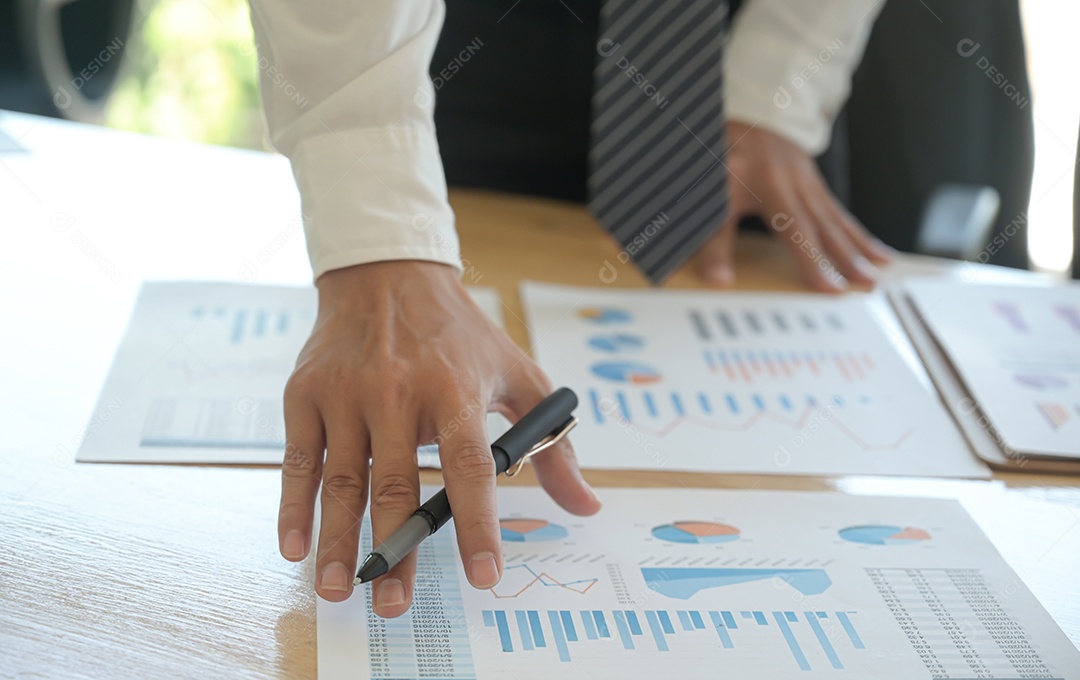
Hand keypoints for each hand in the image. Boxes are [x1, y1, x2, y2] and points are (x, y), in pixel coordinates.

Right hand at [277, 261, 600, 616]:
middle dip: (396, 549)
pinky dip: (293, 506)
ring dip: (339, 540)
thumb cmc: (459, 333)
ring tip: (340, 590)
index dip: (478, 523)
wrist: (387, 273)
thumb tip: (586, 505)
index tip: (485, 575)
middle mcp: (399, 392)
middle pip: (398, 484)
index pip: (471, 467)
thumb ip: (552, 442)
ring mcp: (348, 393)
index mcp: (456, 389)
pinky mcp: (307, 393)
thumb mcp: (518, 373)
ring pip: (343, 480)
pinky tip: (296, 547)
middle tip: (393, 605)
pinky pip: (298, 459)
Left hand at [698, 121, 892, 291]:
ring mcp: (807, 181)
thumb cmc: (724, 154)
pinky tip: (875, 251)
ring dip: (858, 248)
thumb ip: (714, 238)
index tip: (829, 286)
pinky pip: (839, 212)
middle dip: (845, 257)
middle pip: (823, 225)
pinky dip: (857, 234)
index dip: (810, 259)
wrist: (745, 114)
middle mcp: (792, 181)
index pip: (791, 228)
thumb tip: (717, 280)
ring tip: (878, 272)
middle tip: (867, 284)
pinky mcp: (815, 184)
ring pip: (836, 219)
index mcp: (765, 182)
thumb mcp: (711, 193)